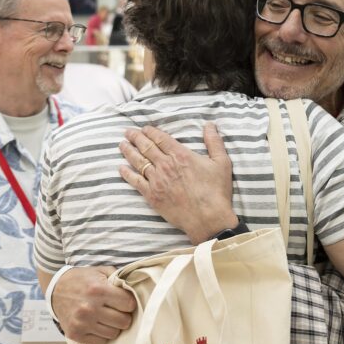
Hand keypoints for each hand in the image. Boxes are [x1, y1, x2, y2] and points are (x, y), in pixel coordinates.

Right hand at [53, 266, 135, 343]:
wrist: (55, 290)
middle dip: (123, 316)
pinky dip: (102, 335)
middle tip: (116, 311)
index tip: (124, 301)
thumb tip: (137, 289)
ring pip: (114, 334)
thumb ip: (119, 278)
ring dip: (113, 326)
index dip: (129, 303)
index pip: (129, 304)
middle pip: (124, 322)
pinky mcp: (75, 334)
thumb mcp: (101, 271)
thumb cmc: (83, 280)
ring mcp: (81, 323)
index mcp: (98, 290)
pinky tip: (97, 324)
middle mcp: (89, 308)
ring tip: (106, 317)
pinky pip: (101, 342)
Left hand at [119, 123, 237, 243]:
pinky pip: (135, 181)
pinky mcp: (152, 195)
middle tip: (128, 132)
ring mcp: (156, 180)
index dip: (150, 131)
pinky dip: (127, 173)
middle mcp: (165, 165)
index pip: (160, 138)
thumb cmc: (216, 191)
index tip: (144, 128)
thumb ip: (214, 142)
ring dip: (128, 151)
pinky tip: (121, 168)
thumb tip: (210, 125)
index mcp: (181, 155)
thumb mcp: (221, 163)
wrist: (207, 218)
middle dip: (135, 137)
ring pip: (138, 161)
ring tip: (122, 145)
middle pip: (146, 147)